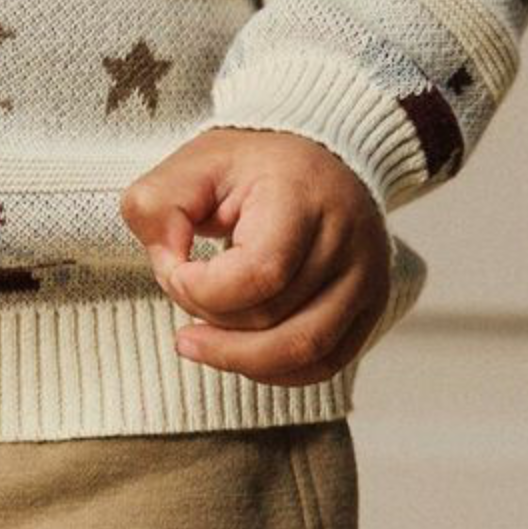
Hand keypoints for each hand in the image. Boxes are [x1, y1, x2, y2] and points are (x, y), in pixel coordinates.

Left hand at [121, 128, 391, 386]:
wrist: (320, 157)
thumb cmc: (251, 168)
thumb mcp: (192, 164)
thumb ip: (157, 207)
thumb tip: (168, 268)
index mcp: (303, 196)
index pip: (259, 274)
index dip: (202, 291)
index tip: (175, 271)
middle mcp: (348, 239)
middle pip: (271, 320)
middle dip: (212, 321)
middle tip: (186, 296)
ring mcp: (366, 277)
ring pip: (299, 353)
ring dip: (237, 357)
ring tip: (199, 340)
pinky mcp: (371, 307)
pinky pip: (322, 365)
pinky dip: (272, 371)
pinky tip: (240, 350)